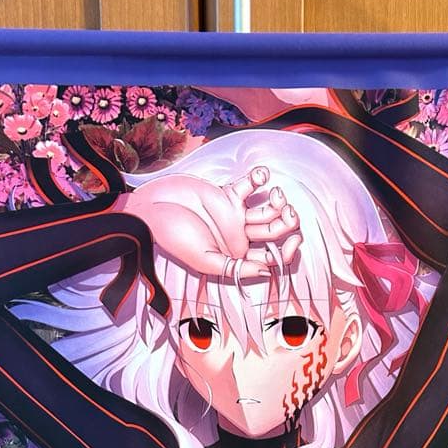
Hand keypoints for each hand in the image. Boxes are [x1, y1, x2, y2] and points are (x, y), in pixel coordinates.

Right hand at [119, 166, 301, 280]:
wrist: (152, 209)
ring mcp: (234, 215)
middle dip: (287, 224)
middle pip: (274, 233)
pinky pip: (250, 185)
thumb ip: (234, 268)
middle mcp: (238, 237)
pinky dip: (260, 178)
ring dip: (278, 201)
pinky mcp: (227, 193)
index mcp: (236, 257)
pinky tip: (262, 175)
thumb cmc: (173, 239)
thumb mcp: (204, 260)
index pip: (270, 257)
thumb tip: (267, 272)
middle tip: (289, 213)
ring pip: (267, 209)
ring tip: (276, 194)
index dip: (287, 252)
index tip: (294, 241)